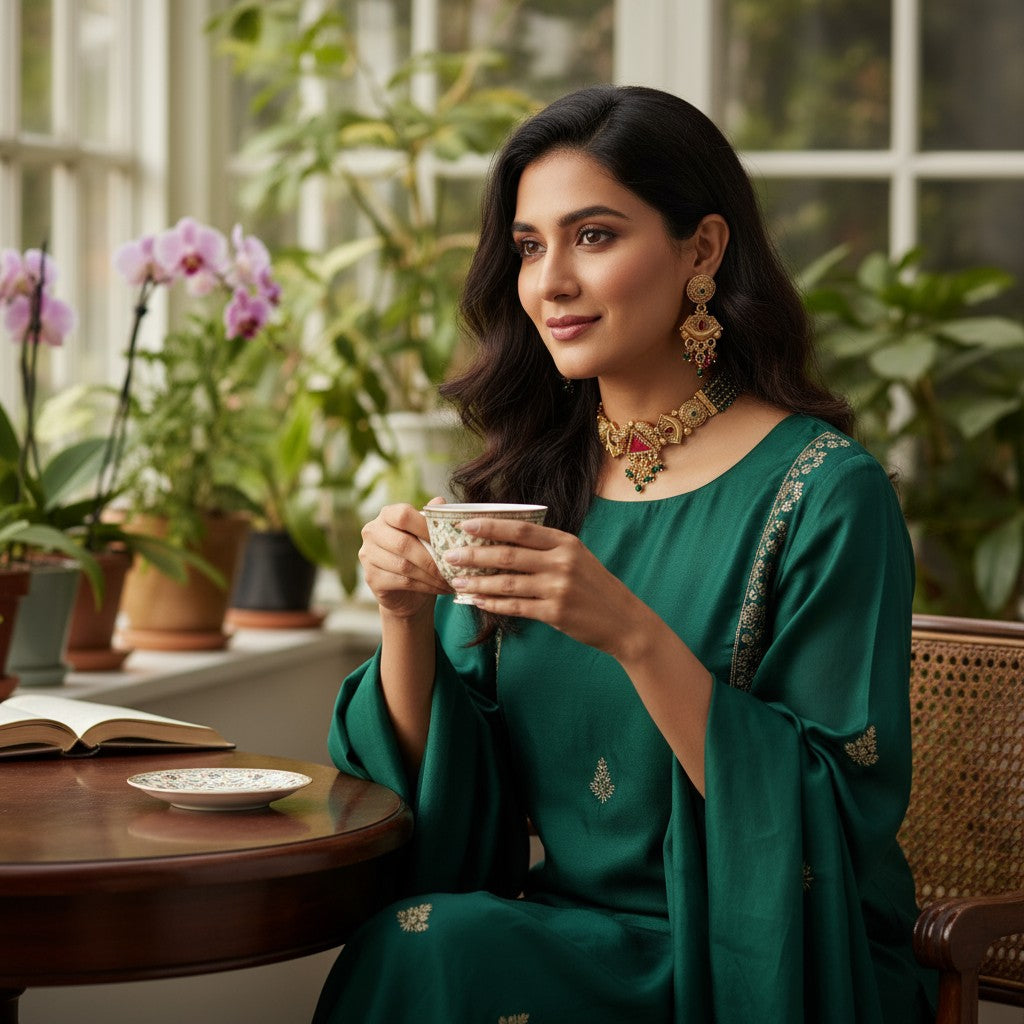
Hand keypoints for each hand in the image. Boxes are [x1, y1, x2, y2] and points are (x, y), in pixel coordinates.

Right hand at [359, 499, 451, 618]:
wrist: (406, 590)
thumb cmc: (419, 555)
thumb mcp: (427, 535)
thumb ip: (432, 518)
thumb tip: (440, 501)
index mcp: (386, 515)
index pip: (403, 515)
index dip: (426, 527)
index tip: (447, 541)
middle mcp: (372, 532)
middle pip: (403, 544)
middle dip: (432, 558)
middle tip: (452, 566)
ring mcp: (368, 556)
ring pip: (404, 566)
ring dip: (431, 575)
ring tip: (450, 579)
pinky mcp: (371, 578)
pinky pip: (402, 582)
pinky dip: (425, 586)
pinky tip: (439, 588)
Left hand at [444, 517, 648, 659]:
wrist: (623, 620)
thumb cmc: (594, 586)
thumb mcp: (576, 557)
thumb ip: (546, 548)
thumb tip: (502, 540)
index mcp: (566, 542)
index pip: (522, 529)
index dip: (491, 526)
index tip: (465, 524)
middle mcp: (562, 562)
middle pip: (509, 555)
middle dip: (475, 554)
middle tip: (450, 554)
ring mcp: (558, 588)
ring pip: (508, 582)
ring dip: (478, 581)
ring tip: (457, 581)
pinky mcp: (555, 613)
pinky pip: (516, 607)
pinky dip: (493, 603)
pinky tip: (476, 600)